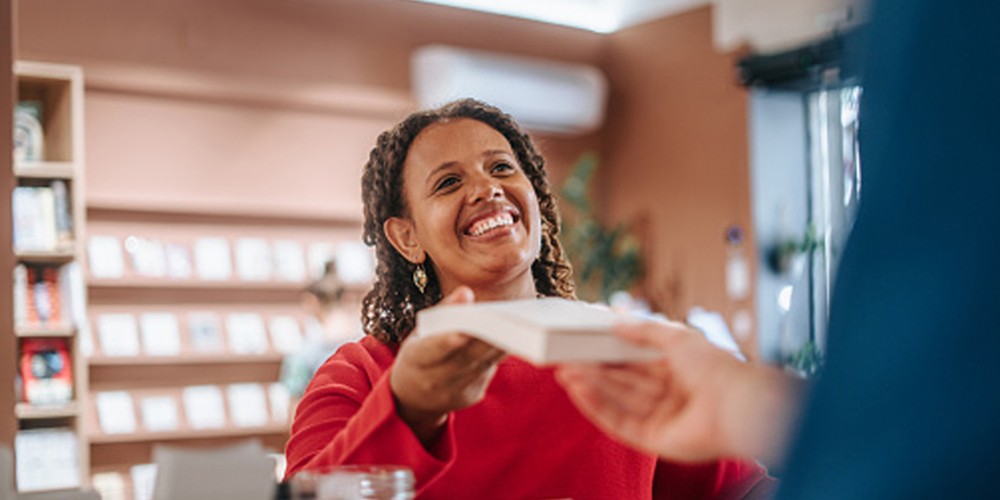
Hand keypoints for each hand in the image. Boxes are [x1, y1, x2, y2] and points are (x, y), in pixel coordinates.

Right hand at [390, 286, 505, 444]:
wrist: (415, 397)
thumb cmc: (420, 355)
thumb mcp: (421, 333)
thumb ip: (444, 310)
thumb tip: (466, 292)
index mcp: (414, 360)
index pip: (430, 350)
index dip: (446, 342)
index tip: (463, 332)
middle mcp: (432, 380)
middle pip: (464, 358)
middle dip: (484, 340)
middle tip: (505, 322)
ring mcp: (453, 392)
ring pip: (481, 365)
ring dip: (499, 346)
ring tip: (516, 327)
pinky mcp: (471, 395)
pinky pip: (487, 372)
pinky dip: (499, 355)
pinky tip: (513, 339)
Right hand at [556, 321, 799, 464]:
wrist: (736, 405)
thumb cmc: (715, 369)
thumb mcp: (676, 337)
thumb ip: (644, 331)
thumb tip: (616, 321)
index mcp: (678, 371)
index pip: (636, 362)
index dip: (610, 354)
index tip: (585, 344)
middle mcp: (668, 396)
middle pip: (623, 383)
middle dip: (594, 371)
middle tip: (565, 358)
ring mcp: (660, 419)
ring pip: (617, 402)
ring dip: (590, 387)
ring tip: (565, 372)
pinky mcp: (653, 440)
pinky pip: (619, 423)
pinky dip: (597, 407)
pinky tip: (579, 391)